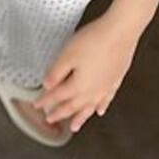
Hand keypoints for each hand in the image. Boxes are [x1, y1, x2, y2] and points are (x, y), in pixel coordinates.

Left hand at [31, 14, 139, 133]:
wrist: (121, 31)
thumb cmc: (95, 40)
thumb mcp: (67, 54)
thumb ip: (55, 72)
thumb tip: (47, 85)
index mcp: (78, 86)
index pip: (57, 96)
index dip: (45, 101)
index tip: (37, 105)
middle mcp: (92, 92)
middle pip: (72, 106)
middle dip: (59, 113)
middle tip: (51, 119)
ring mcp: (105, 87)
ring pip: (89, 108)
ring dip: (80, 118)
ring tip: (74, 127)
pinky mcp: (115, 80)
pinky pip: (106, 100)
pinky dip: (101, 107)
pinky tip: (100, 110)